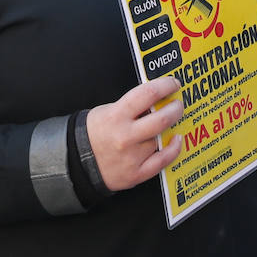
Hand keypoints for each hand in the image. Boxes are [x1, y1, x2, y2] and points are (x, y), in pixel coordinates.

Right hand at [87, 77, 183, 191]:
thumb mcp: (108, 110)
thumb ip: (132, 105)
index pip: (147, 94)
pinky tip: (177, 140)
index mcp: (116, 115)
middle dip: (175, 108)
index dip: (165, 86)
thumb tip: (158, 98)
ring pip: (161, 139)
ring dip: (170, 128)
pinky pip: (163, 161)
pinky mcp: (136, 174)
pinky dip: (174, 149)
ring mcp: (132, 156)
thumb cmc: (95, 132)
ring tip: (171, 121)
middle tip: (178, 103)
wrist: (78, 161)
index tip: (173, 83)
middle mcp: (125, 136)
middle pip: (161, 119)